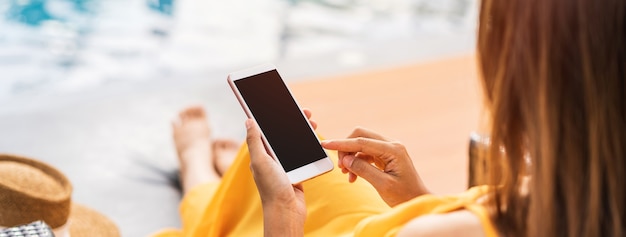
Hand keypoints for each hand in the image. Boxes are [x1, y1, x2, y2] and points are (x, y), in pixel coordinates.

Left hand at [247, 109, 314, 235]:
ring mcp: (285, 165)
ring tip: (313, 124)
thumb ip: (254, 141)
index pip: (267, 129)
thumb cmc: (271, 188)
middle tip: (306, 112)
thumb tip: (248, 120)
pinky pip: (304, 155)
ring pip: (295, 142)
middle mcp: (272, 158)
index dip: (275, 116)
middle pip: (283, 133)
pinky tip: (316, 140)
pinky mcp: (297, 171)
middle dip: (294, 121)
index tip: (284, 103)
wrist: (286, 211)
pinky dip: (310, 147)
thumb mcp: (260, 161)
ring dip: (304, 132)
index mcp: (261, 153)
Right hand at [321, 127, 428, 206]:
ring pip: (361, 144)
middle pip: (360, 136)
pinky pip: (365, 153)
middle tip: (340, 166)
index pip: (361, 141)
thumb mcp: (383, 185)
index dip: (341, 143)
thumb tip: (346, 160)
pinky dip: (356, 162)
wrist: (417, 201)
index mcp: (393, 150)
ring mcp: (388, 150)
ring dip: (350, 157)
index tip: (325, 144)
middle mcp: (391, 145)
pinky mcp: (385, 156)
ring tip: (346, 174)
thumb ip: (363, 170)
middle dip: (346, 148)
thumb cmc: (404, 195)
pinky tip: (353, 176)